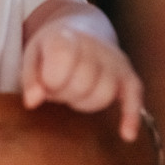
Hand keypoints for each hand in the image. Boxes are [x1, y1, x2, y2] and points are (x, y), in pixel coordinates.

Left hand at [21, 21, 143, 141]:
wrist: (80, 31)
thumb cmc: (52, 49)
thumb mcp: (32, 55)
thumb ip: (30, 78)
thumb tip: (32, 102)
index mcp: (66, 37)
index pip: (61, 64)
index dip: (50, 81)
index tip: (45, 80)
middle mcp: (94, 46)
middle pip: (82, 84)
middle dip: (66, 93)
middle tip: (59, 86)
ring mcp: (114, 60)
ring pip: (104, 95)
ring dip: (86, 102)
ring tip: (75, 91)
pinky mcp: (128, 74)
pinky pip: (134, 95)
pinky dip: (131, 115)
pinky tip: (126, 134)